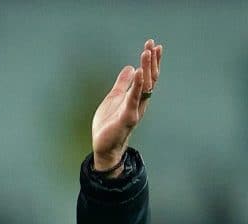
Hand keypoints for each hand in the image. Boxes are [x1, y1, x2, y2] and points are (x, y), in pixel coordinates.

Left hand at [91, 39, 162, 175]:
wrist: (104, 146)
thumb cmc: (109, 124)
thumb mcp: (114, 98)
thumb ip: (122, 84)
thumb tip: (130, 67)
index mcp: (136, 97)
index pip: (147, 76)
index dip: (151, 61)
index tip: (152, 44)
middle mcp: (140, 102)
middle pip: (150, 79)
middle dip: (152, 61)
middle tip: (152, 44)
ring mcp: (135, 110)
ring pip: (145, 86)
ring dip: (146, 68)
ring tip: (147, 52)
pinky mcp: (127, 117)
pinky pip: (134, 99)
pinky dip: (137, 85)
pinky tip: (138, 71)